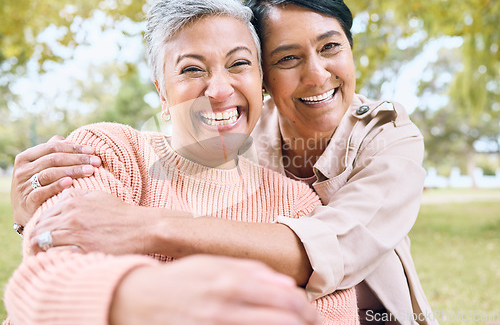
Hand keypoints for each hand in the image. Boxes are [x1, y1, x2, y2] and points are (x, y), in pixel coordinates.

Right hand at [11, 136, 101, 225]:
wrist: (26, 212)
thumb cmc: (38, 185)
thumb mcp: (41, 167)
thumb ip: (51, 152)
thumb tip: (65, 139)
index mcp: (25, 157)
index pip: (52, 147)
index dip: (74, 147)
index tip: (92, 150)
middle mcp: (22, 170)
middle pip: (53, 159)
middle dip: (78, 159)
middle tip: (96, 161)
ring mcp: (23, 186)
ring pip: (49, 174)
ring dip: (72, 171)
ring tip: (90, 171)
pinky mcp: (27, 201)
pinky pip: (42, 191)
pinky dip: (57, 186)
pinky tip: (70, 182)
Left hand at [30, 189, 152, 254]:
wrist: (142, 228)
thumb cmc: (122, 213)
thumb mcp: (99, 196)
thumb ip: (77, 195)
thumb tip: (62, 196)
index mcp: (73, 203)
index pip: (43, 217)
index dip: (39, 228)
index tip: (41, 236)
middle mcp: (71, 218)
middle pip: (39, 230)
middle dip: (35, 240)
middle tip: (38, 249)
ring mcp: (76, 235)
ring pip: (44, 244)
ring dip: (41, 251)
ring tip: (44, 257)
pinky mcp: (84, 250)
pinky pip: (57, 256)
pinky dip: (53, 259)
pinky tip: (57, 261)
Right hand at [110, 255, 319, 324]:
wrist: (136, 301)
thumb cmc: (177, 280)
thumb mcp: (210, 264)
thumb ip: (248, 270)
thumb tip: (284, 281)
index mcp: (229, 281)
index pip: (283, 297)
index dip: (304, 308)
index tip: (311, 314)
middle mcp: (226, 307)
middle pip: (281, 320)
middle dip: (303, 324)